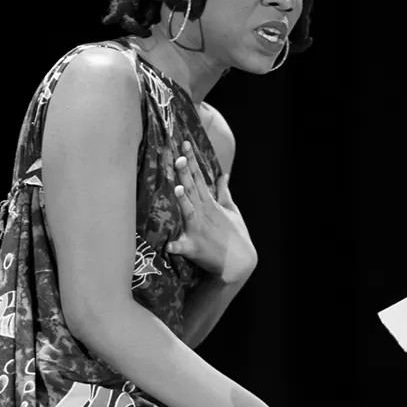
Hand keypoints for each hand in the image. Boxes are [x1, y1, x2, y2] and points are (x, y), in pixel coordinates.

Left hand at [168, 140, 256, 282]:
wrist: (239, 263)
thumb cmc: (236, 236)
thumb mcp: (232, 211)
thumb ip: (223, 193)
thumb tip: (222, 175)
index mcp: (210, 203)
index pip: (199, 176)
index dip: (192, 160)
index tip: (185, 143)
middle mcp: (203, 213)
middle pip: (192, 189)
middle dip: (185, 173)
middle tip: (179, 157)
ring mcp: (198, 229)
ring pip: (188, 212)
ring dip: (183, 201)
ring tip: (178, 189)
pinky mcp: (193, 247)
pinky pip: (181, 247)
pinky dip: (175, 246)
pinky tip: (167, 245)